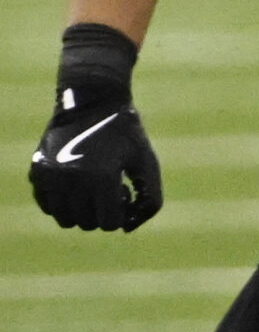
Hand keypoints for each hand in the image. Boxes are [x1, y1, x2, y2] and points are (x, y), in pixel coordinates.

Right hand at [29, 29, 161, 231]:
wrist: (92, 102)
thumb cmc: (126, 135)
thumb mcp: (148, 164)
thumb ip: (149, 201)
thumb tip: (125, 229)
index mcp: (101, 176)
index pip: (110, 223)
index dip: (121, 212)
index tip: (123, 190)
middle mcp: (71, 178)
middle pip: (87, 224)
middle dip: (102, 212)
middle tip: (108, 188)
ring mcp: (50, 176)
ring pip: (65, 219)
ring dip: (82, 211)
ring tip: (91, 187)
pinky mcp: (37, 171)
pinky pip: (48, 206)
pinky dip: (63, 202)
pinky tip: (75, 183)